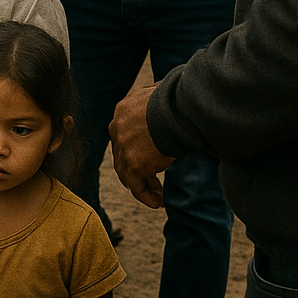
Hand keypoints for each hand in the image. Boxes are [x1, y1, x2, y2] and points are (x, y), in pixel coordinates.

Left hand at [109, 85, 174, 208]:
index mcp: (122, 110)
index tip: (149, 159)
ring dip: (141, 186)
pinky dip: (146, 196)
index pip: (122, 135)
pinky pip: (137, 186)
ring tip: (157, 194)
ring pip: (126, 173)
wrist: (180, 108)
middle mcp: (117, 128)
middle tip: (152, 181)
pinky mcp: (134, 163)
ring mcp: (123, 146)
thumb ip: (156, 104)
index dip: (133, 149)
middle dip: (136, 170)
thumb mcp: (159, 95)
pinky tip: (158, 202)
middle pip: (121, 155)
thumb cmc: (178, 99)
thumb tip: (166, 97)